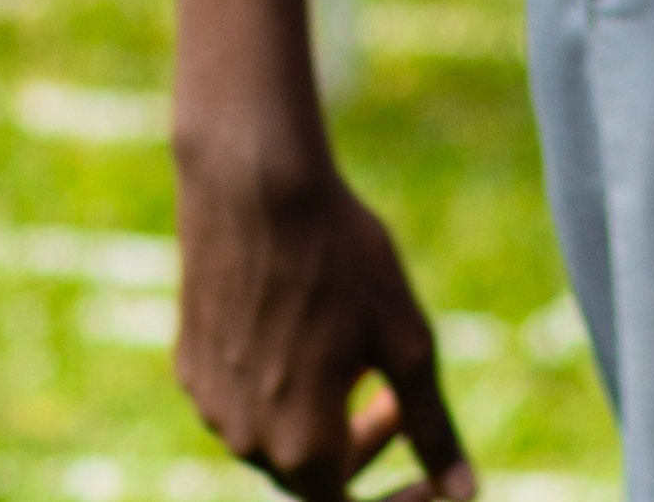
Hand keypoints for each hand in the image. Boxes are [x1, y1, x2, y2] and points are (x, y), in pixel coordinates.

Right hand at [173, 138, 472, 499]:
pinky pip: (239, 402)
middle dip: (358, 447)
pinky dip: (275, 387)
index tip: (429, 478)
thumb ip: (432, 427)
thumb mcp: (404, 342)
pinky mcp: (188, 365)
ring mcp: (209, 404)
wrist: (252, 182)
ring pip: (273, 437)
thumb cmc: (339, 257)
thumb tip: (464, 492)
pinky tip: (298, 331)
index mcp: (302, 447)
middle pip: (311, 476)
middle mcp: (244, 440)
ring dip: (315, 415)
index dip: (398, 497)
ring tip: (346, 352)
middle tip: (392, 397)